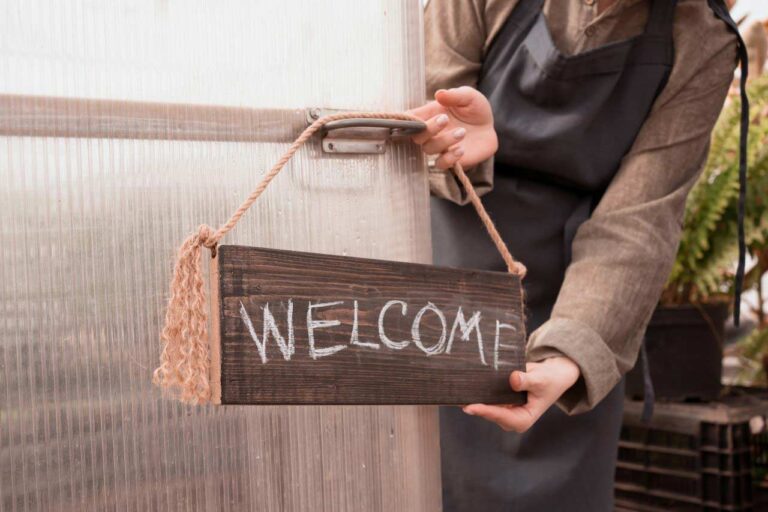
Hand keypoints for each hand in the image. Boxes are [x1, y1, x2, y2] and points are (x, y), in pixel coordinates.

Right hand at [407, 86, 497, 169]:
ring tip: (462, 132)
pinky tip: (461, 149)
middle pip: (416, 136)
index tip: (410, 117)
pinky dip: (449, 158)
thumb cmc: (475, 108)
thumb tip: (439, 94)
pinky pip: (441, 164)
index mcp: (429, 114)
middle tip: (445, 119)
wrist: (490, 126)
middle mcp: (431, 132)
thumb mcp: (468, 96)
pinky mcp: (450, 159)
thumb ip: (455, 95)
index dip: (405, 119)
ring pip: (428, 149)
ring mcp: (439, 147)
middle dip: (428, 128)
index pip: (409, 118)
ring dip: (444, 141)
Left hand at [463, 357, 580, 432]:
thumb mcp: (541, 379)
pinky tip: (464, 384)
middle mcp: (511, 418)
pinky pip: (486, 396)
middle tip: (456, 397)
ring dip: (472, 397)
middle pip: (489, 412)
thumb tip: (514, 379)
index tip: (470, 407)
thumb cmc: (549, 380)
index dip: (486, 411)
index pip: (501, 417)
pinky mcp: (499, 401)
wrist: (552, 375)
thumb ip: (527, 380)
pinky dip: (477, 391)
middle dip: (474, 405)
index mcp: (523, 420)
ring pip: (485, 404)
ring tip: (456, 390)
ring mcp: (504, 410)